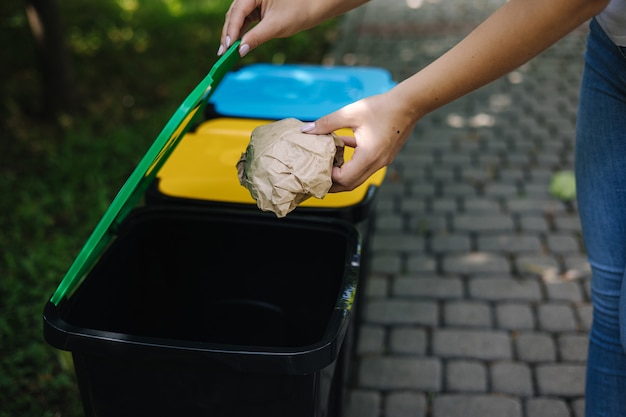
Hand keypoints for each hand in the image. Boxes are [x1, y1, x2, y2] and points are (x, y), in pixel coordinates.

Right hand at [218, 0, 368, 56]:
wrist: (317, 5)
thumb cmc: (300, 11)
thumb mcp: (276, 26)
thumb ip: (256, 37)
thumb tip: (240, 51)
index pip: (237, 12)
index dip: (230, 31)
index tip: (226, 47)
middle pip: (234, 14)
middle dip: (229, 33)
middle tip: (222, 53)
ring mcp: (255, 0)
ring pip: (239, 17)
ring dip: (234, 34)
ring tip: (228, 52)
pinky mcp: (259, 7)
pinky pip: (247, 19)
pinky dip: (242, 31)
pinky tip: (238, 44)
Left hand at [302, 91, 418, 191]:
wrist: (408, 104)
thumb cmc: (381, 107)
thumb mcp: (350, 113)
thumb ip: (327, 123)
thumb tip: (306, 130)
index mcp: (369, 155)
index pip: (344, 178)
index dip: (329, 176)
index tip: (317, 166)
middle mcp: (377, 163)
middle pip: (351, 184)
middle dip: (332, 184)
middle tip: (316, 177)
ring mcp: (382, 162)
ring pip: (358, 178)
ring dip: (342, 175)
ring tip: (326, 166)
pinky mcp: (384, 157)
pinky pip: (365, 167)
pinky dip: (352, 164)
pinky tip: (343, 148)